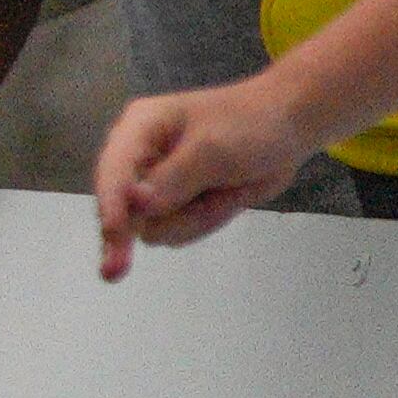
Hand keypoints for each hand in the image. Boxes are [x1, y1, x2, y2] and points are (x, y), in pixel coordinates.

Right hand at [95, 78, 316, 278]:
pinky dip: (203, 223)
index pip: (113, 171)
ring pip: (153, 225)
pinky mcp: (176, 203)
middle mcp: (138, 157)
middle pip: (124, 206)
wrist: (287, 128)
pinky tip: (224, 199)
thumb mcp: (213, 149)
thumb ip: (174, 178)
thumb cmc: (250, 126)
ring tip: (225, 194)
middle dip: (150, 223)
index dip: (111, 204)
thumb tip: (137, 205)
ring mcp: (156, 183)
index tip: (114, 235)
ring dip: (194, 220)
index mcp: (138, 128)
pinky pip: (176, 230)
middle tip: (119, 270)